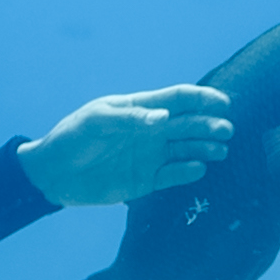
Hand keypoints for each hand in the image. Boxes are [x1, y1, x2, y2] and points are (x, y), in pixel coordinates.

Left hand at [17, 85, 233, 205]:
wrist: (53, 174)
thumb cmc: (72, 138)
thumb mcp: (97, 121)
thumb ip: (130, 118)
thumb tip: (164, 118)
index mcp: (140, 108)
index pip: (178, 99)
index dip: (201, 98)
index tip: (222, 103)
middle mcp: (151, 131)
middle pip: (188, 124)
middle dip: (209, 125)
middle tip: (226, 130)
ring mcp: (150, 156)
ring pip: (186, 150)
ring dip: (205, 148)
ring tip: (220, 151)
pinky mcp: (146, 181)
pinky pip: (173, 176)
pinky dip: (187, 173)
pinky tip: (198, 169)